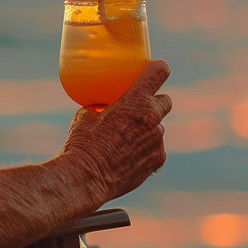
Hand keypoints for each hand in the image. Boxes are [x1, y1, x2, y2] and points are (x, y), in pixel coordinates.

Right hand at [60, 60, 171, 203]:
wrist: (87, 178)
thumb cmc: (83, 144)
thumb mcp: (85, 116)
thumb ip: (101, 108)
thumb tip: (100, 108)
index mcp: (135, 101)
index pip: (157, 74)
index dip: (159, 69)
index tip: (160, 68)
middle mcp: (151, 118)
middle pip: (165, 102)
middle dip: (156, 103)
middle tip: (141, 109)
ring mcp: (157, 141)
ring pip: (158, 129)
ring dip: (147, 131)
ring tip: (127, 141)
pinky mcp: (158, 160)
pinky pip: (156, 150)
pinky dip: (146, 151)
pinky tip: (130, 158)